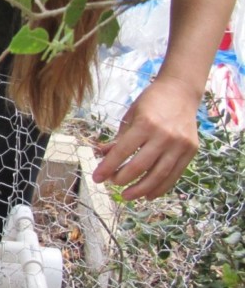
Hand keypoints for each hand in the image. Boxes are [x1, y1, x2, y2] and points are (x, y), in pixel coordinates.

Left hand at [92, 76, 200, 199]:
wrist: (181, 91)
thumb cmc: (151, 102)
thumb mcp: (130, 116)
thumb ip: (117, 139)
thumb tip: (100, 156)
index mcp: (145, 124)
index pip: (122, 152)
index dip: (107, 167)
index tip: (96, 178)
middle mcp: (164, 136)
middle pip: (139, 166)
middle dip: (122, 179)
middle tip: (112, 183)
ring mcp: (180, 144)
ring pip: (158, 175)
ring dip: (141, 189)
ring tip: (127, 196)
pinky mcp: (191, 150)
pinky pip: (174, 174)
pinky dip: (161, 187)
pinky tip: (149, 195)